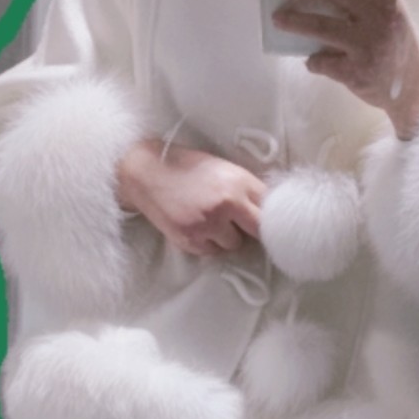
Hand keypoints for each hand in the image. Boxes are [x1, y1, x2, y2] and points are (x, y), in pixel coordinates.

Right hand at [115, 138, 267, 254]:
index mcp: (239, 182)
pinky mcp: (191, 239)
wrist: (147, 172)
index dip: (270, 216)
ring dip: (226, 236)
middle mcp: (227, 204)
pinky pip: (212, 251)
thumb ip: (247, 189)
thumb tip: (269, 212)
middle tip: (243, 225)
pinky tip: (195, 225)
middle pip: (259, 231)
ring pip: (234, 244)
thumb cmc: (187, 168)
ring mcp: (208, 224)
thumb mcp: (223, 169)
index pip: (271, 209)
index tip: (269, 221)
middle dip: (252, 230)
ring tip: (209, 220)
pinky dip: (207, 242)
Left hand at [271, 0, 418, 138]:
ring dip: (294, 20)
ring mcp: (370, 44)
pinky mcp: (357, 72)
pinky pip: (322, 60)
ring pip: (321, 25)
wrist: (413, 87)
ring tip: (278, 18)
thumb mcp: (388, 10)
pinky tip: (312, 59)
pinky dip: (313, 60)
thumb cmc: (393, 42)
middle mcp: (383, 16)